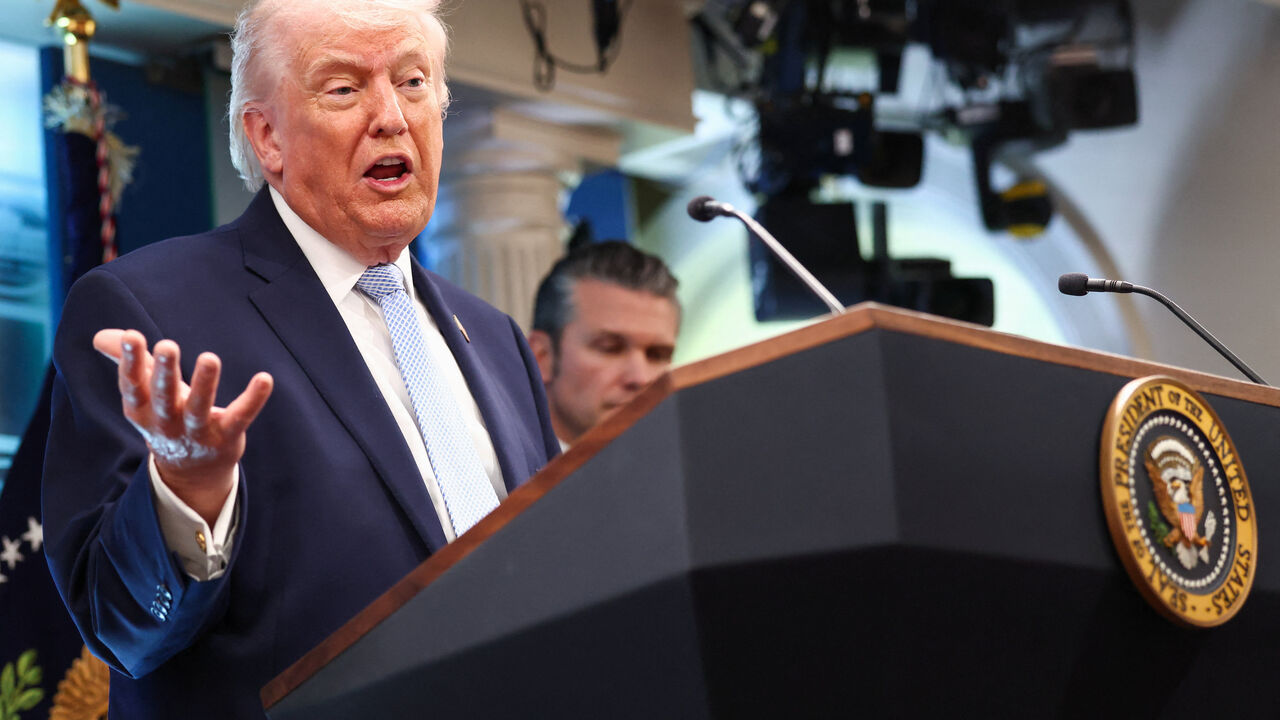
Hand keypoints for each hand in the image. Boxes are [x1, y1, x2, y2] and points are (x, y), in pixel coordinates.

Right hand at [93, 329, 273, 524]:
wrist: (191, 472)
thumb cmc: (167, 418)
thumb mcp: (145, 395)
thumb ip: (129, 362)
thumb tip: (100, 336)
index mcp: (143, 410)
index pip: (133, 386)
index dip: (130, 363)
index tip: (133, 336)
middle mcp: (167, 423)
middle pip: (164, 397)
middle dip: (164, 372)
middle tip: (167, 346)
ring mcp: (198, 433)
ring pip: (200, 409)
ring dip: (205, 384)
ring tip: (210, 358)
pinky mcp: (227, 437)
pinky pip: (240, 417)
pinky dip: (253, 399)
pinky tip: (264, 379)